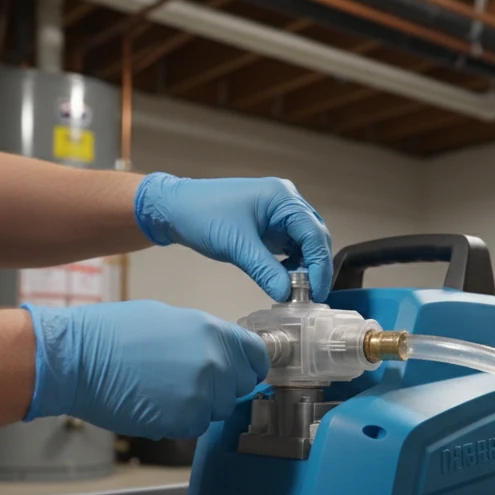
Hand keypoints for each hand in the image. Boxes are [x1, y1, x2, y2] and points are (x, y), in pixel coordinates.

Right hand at [22, 301, 269, 438]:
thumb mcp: (170, 318)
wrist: (78, 359)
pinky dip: (181, 420)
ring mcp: (201, 396)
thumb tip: (224, 350)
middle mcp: (215, 364)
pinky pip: (195, 425)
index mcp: (214, 332)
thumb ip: (206, 337)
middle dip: (224, 386)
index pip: (257, 356)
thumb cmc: (113, 333)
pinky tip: (157, 403)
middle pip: (241, 387)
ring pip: (218, 409)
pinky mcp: (182, 422)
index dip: (249, 363)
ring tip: (167, 389)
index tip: (241, 368)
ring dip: (201, 404)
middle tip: (191, 379)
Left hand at [133, 173, 333, 301]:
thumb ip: (265, 271)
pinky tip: (284, 279)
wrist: (175, 208)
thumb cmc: (203, 216)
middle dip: (315, 266)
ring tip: (298, 290)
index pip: (313, 234)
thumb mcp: (237, 246)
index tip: (317, 293)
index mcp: (282, 198)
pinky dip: (291, 263)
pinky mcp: (268, 224)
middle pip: (314, 236)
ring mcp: (277, 212)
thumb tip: (287, 295)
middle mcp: (285, 201)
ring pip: (304, 242)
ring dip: (304, 266)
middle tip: (311, 296)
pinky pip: (289, 245)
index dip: (319, 266)